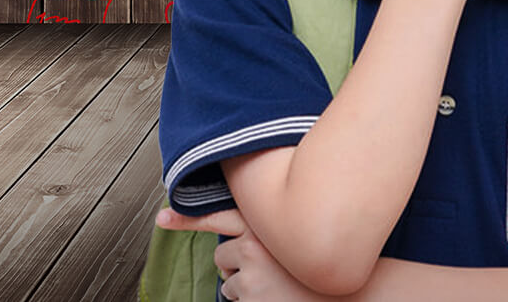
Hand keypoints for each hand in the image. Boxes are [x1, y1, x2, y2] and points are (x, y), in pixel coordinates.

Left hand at [155, 208, 324, 300]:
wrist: (345, 292)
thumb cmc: (318, 264)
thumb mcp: (293, 234)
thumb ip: (269, 226)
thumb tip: (242, 233)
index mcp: (266, 219)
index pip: (219, 215)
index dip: (187, 218)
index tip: (162, 217)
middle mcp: (255, 240)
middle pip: (222, 252)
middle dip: (233, 263)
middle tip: (260, 268)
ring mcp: (250, 269)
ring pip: (228, 279)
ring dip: (243, 284)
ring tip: (273, 284)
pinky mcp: (249, 293)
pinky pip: (234, 298)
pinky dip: (248, 301)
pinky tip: (272, 297)